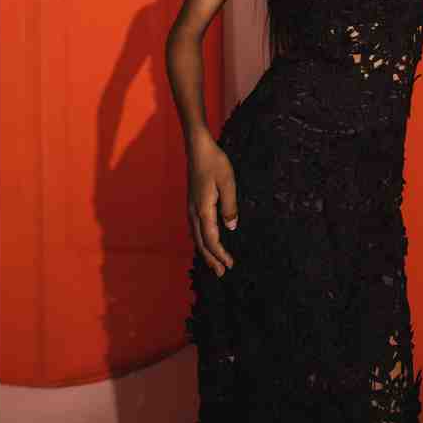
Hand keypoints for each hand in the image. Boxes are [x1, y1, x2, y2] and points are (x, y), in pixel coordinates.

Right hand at [187, 145, 237, 276]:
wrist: (198, 149)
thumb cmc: (215, 163)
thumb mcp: (228, 183)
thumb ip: (230, 206)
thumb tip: (231, 228)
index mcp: (203, 209)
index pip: (211, 239)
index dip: (220, 254)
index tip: (230, 265)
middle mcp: (194, 212)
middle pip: (201, 242)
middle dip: (211, 259)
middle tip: (221, 273)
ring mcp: (191, 208)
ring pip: (196, 237)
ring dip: (205, 252)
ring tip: (214, 263)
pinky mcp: (193, 204)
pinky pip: (195, 229)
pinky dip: (201, 241)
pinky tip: (206, 243)